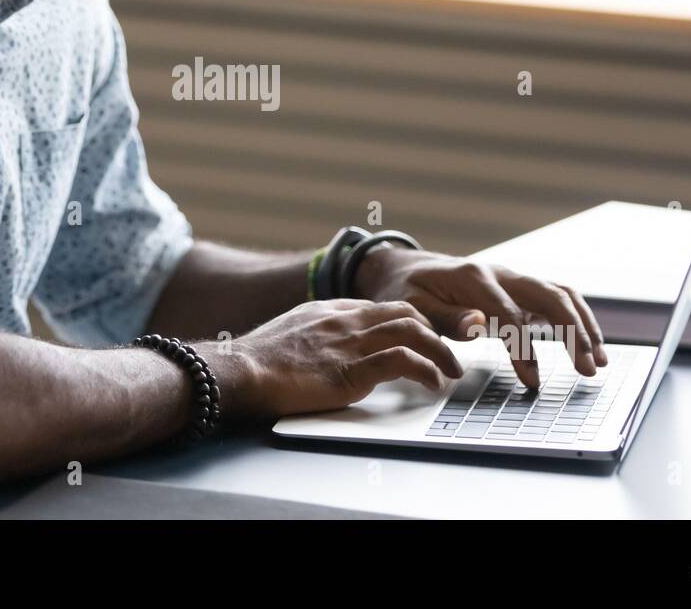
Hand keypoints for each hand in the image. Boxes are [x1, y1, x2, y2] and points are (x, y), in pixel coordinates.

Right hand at [219, 298, 464, 419]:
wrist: (239, 370)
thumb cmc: (257, 359)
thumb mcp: (291, 332)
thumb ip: (316, 333)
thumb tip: (329, 347)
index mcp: (331, 311)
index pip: (385, 307)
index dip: (412, 322)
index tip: (426, 339)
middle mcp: (345, 321)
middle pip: (406, 312)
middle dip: (435, 331)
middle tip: (448, 353)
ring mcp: (349, 344)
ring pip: (412, 332)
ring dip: (440, 352)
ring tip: (452, 370)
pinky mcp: (349, 372)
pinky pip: (400, 362)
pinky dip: (424, 371)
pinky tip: (432, 384)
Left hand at [352, 247, 606, 388]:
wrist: (410, 270)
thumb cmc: (409, 291)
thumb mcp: (413, 305)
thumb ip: (445, 317)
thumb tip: (478, 325)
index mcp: (472, 278)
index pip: (508, 314)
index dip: (523, 347)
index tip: (533, 380)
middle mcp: (500, 273)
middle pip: (549, 296)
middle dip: (572, 332)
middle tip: (587, 370)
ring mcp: (514, 279)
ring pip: (560, 294)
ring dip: (583, 326)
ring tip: (599, 362)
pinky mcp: (521, 290)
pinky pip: (558, 298)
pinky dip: (578, 319)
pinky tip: (591, 346)